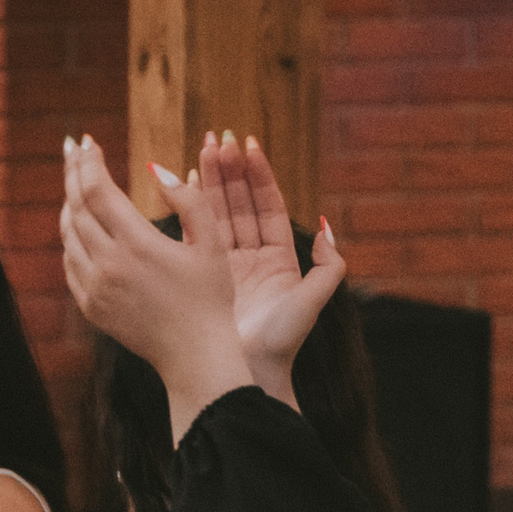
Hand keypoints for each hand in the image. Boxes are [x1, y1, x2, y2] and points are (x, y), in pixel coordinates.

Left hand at [61, 136, 248, 415]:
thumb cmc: (211, 297)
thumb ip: (189, 199)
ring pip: (68, 234)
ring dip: (69, 204)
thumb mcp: (212, 242)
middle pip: (75, 206)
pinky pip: (70, 263)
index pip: (97, 190)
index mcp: (137, 244)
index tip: (89, 142)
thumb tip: (154, 167)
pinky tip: (79, 226)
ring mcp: (95, 287)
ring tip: (76, 183)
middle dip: (73, 172)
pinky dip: (71, 238)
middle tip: (73, 148)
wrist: (194, 355)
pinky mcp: (91, 306)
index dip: (89, 162)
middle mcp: (108, 264)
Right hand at [198, 132, 346, 392]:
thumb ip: (328, 266)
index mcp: (279, 260)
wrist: (245, 374)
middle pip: (241, 203)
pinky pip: (197, 234)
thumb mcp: (311, 302)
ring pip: (218, 214)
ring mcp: (225, 266)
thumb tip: (325, 228)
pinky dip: (192, 208)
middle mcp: (252, 259)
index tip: (248, 145)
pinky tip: (184, 182)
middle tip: (218, 137)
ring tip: (202, 147)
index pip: (268, 206)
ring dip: (211, 180)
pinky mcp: (203, 275)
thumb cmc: (280, 342)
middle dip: (230, 170)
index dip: (259, 175)